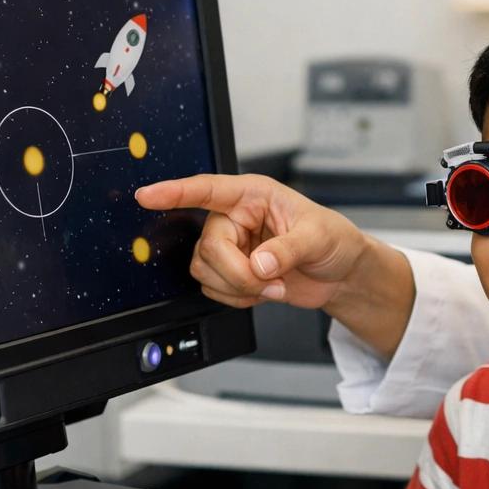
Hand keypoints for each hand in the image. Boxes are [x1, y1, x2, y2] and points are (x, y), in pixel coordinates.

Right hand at [135, 173, 416, 356]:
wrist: (341, 273)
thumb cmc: (334, 240)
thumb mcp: (318, 238)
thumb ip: (287, 250)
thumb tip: (259, 265)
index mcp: (253, 195)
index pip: (207, 189)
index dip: (175, 192)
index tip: (147, 195)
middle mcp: (235, 217)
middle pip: (208, 247)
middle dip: (237, 273)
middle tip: (269, 281)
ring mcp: (231, 246)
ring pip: (205, 271)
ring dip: (238, 287)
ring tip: (273, 286)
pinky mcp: (231, 271)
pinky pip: (213, 289)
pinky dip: (237, 298)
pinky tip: (264, 292)